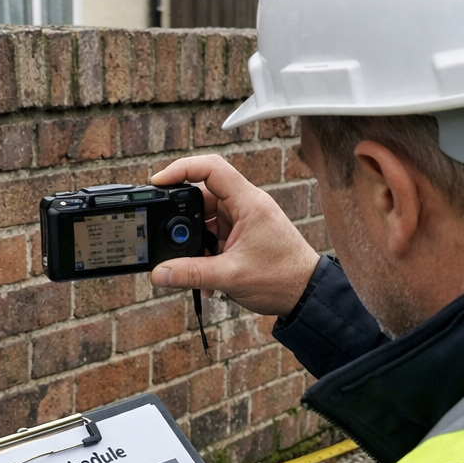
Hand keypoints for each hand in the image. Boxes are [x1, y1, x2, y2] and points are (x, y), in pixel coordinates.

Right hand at [150, 154, 319, 316]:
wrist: (305, 294)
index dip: (181, 169)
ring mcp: (242, 220)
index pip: (211, 168)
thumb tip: (159, 273)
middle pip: (201, 197)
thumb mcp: (231, 277)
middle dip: (182, 220)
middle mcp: (245, 206)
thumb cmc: (283, 278)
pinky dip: (204, 254)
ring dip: (194, 244)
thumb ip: (191, 274)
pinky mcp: (240, 235)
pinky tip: (205, 277)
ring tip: (193, 268)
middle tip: (169, 238)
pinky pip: (212, 237)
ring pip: (204, 221)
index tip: (158, 182)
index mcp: (248, 203)